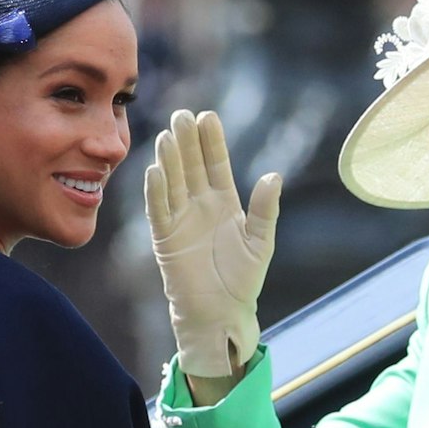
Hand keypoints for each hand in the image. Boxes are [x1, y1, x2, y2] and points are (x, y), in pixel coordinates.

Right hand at [145, 109, 281, 378]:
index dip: (212, 142)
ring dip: (170, 160)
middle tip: (182, 114)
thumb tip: (273, 175)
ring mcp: (181, 220)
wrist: (221, 313)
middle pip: (191, 166)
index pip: (216, 164)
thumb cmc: (242, 280)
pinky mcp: (166, 238)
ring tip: (168, 134)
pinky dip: (156, 191)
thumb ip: (266, 209)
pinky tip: (155, 170)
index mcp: (224, 202)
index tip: (208, 116)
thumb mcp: (261, 242)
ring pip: (173, 182)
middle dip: (187, 141)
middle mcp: (200, 205)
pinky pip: (159, 210)